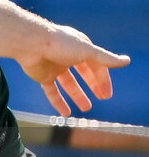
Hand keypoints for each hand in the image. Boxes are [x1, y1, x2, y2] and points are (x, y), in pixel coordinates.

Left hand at [13, 23, 130, 116]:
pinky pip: (52, 91)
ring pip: (68, 83)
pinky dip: (59, 102)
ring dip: (77, 95)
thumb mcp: (87, 51)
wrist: (29, 44)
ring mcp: (54, 66)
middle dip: (93, 84)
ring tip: (87, 108)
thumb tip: (126, 61)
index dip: (102, 79)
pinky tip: (66, 113)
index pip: (96, 64)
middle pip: (83, 72)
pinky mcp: (42, 75)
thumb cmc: (59, 43)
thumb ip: (105, 59)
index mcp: (79, 47)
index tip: (107, 94)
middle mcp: (67, 56)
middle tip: (103, 98)